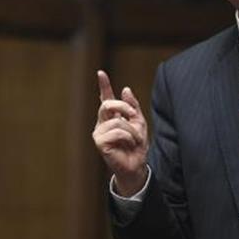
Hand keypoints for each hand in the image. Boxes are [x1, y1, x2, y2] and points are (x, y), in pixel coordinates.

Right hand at [92, 70, 148, 195]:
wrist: (137, 165)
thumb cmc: (137, 146)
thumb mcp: (139, 123)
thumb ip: (133, 106)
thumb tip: (126, 89)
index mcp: (112, 117)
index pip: (105, 98)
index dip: (103, 85)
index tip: (101, 73)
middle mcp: (102, 123)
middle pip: (108, 104)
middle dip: (124, 107)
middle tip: (134, 116)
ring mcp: (99, 133)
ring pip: (117, 121)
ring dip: (131, 130)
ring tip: (133, 140)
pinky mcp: (99, 142)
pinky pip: (116, 131)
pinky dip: (128, 137)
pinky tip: (128, 145)